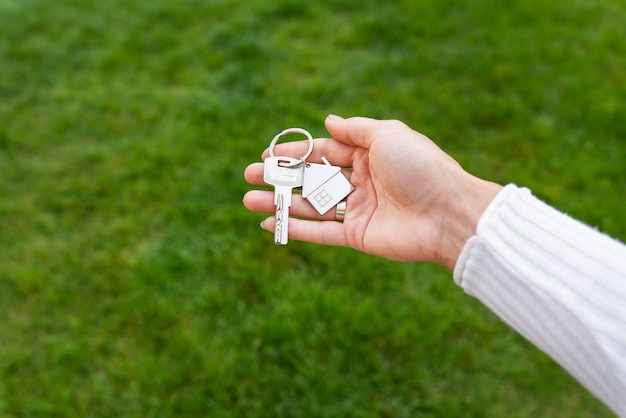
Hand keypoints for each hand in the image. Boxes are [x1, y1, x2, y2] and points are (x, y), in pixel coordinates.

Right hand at [243, 115, 501, 268]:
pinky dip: (295, 228)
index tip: (267, 154)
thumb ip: (355, 130)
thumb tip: (329, 120)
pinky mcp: (356, 237)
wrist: (447, 212)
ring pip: (310, 207)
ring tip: (248, 200)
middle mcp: (360, 182)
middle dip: (279, 177)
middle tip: (250, 176)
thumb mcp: (387, 135)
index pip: (322, 151)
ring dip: (279, 203)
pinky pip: (320, 233)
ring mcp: (357, 210)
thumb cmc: (421, 167)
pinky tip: (270, 223)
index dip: (294, 152)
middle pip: (311, 179)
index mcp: (368, 155)